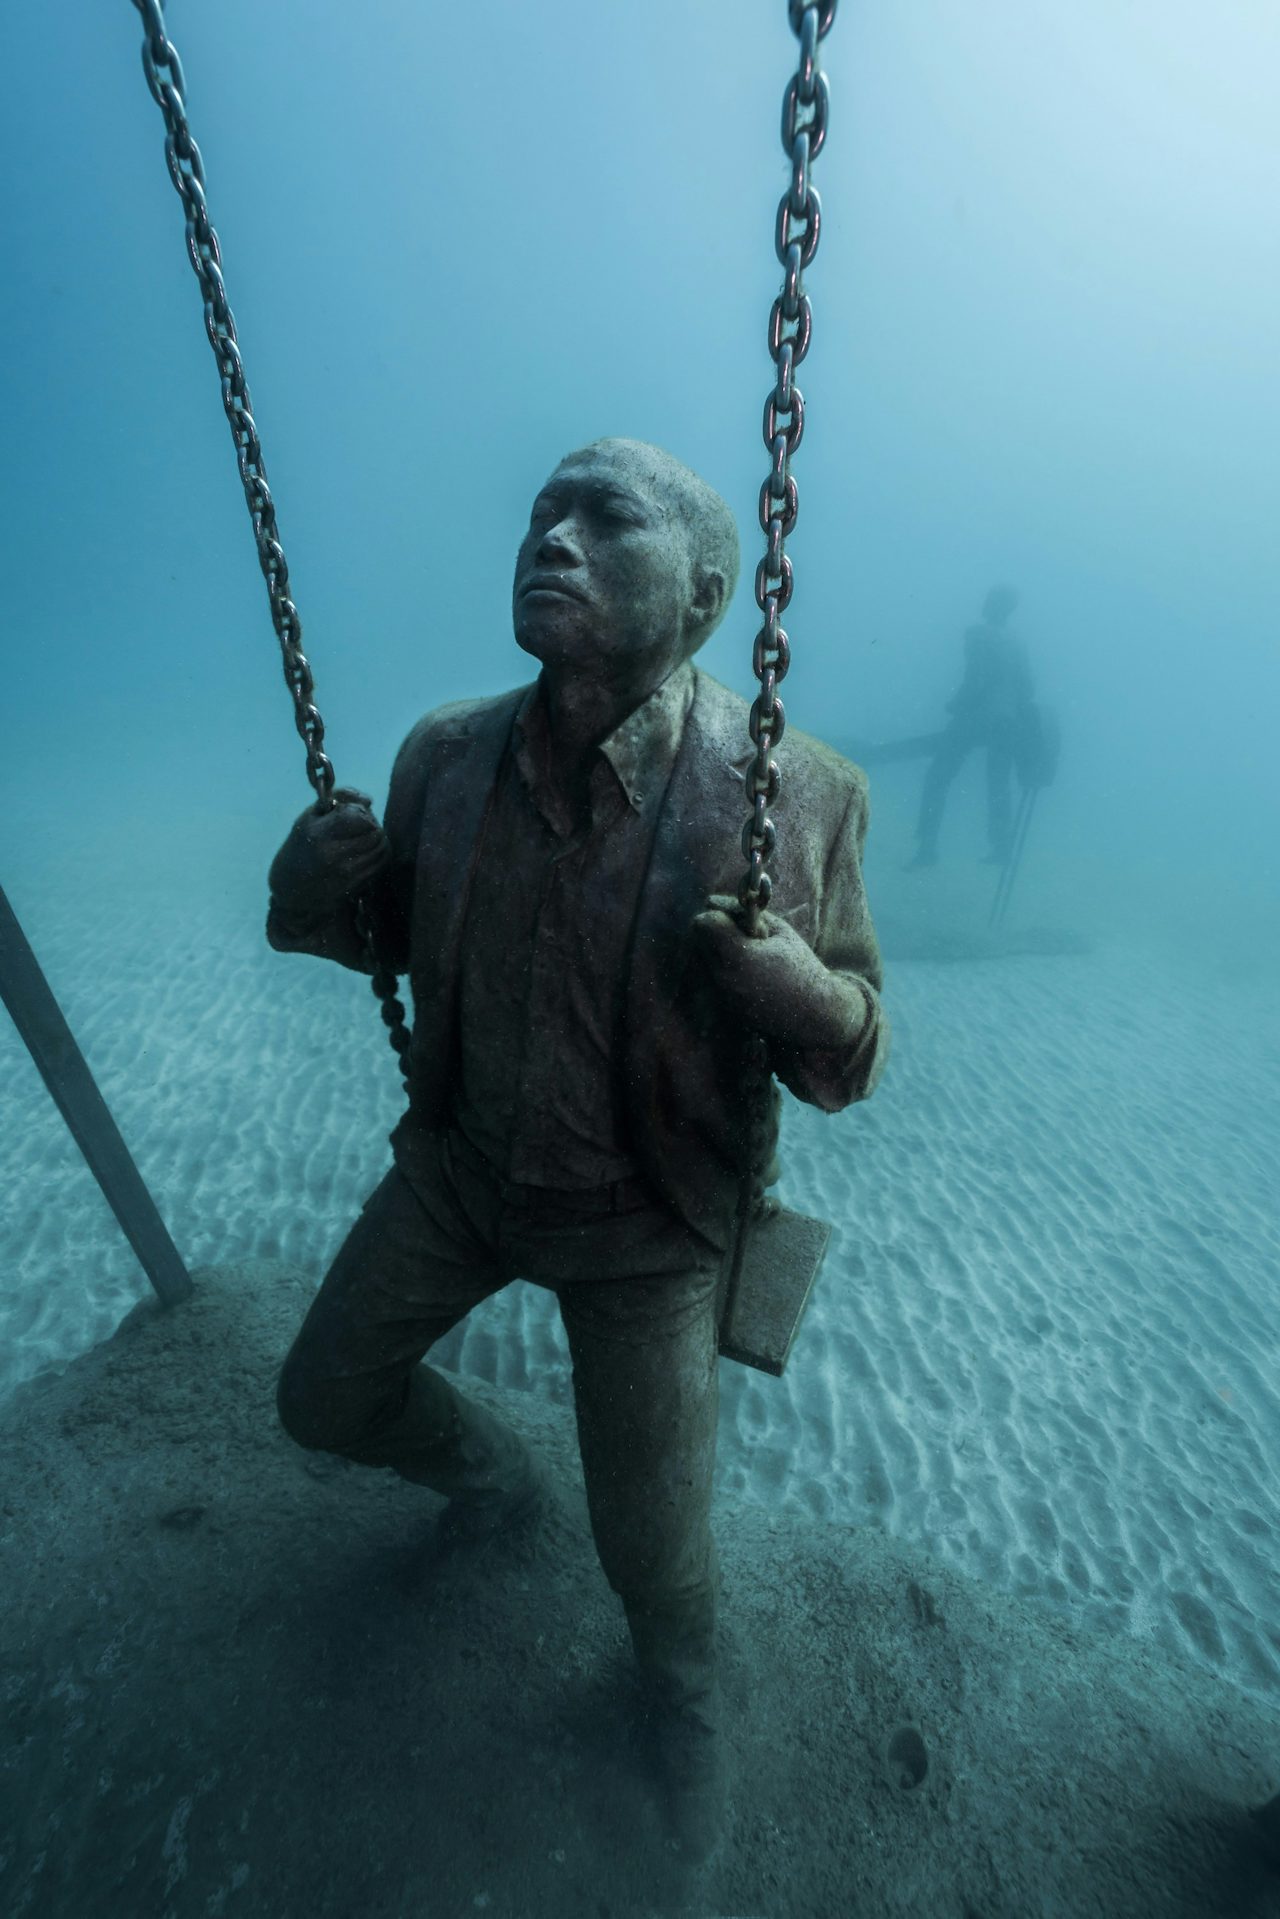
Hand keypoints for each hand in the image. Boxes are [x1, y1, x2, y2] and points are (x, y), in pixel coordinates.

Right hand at [268, 787, 390, 915]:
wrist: (290, 888)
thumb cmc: (302, 845)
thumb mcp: (311, 816)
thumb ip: (339, 799)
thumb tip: (369, 801)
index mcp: (319, 835)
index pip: (359, 816)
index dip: (360, 810)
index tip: (351, 812)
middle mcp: (333, 856)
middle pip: (375, 831)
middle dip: (371, 823)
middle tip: (360, 825)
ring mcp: (346, 874)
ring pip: (382, 847)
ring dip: (377, 838)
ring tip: (363, 837)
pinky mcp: (355, 887)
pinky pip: (381, 864)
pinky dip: (378, 854)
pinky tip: (366, 852)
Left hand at [688, 895, 865, 1049]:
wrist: (814, 1013)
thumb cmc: (800, 966)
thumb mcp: (779, 930)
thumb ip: (743, 912)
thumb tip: (710, 900)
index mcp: (738, 955)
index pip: (703, 923)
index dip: (717, 916)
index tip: (735, 918)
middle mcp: (723, 978)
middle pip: (698, 941)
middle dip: (715, 933)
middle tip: (742, 936)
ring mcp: (721, 996)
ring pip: (702, 961)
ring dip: (718, 952)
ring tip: (749, 957)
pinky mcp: (724, 1009)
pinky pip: (712, 980)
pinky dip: (725, 972)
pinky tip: (750, 975)